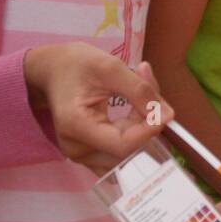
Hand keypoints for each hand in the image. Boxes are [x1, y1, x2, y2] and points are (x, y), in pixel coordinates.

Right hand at [22, 45, 172, 172]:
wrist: (53, 70)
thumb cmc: (76, 64)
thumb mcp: (110, 67)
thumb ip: (140, 90)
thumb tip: (167, 115)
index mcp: (76, 126)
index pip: (124, 145)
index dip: (150, 130)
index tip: (165, 109)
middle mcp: (76, 149)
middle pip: (129, 152)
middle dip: (148, 126)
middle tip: (150, 93)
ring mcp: (82, 157)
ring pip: (129, 155)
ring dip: (143, 130)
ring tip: (139, 100)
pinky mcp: (90, 156)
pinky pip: (122, 155)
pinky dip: (135, 136)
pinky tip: (133, 115)